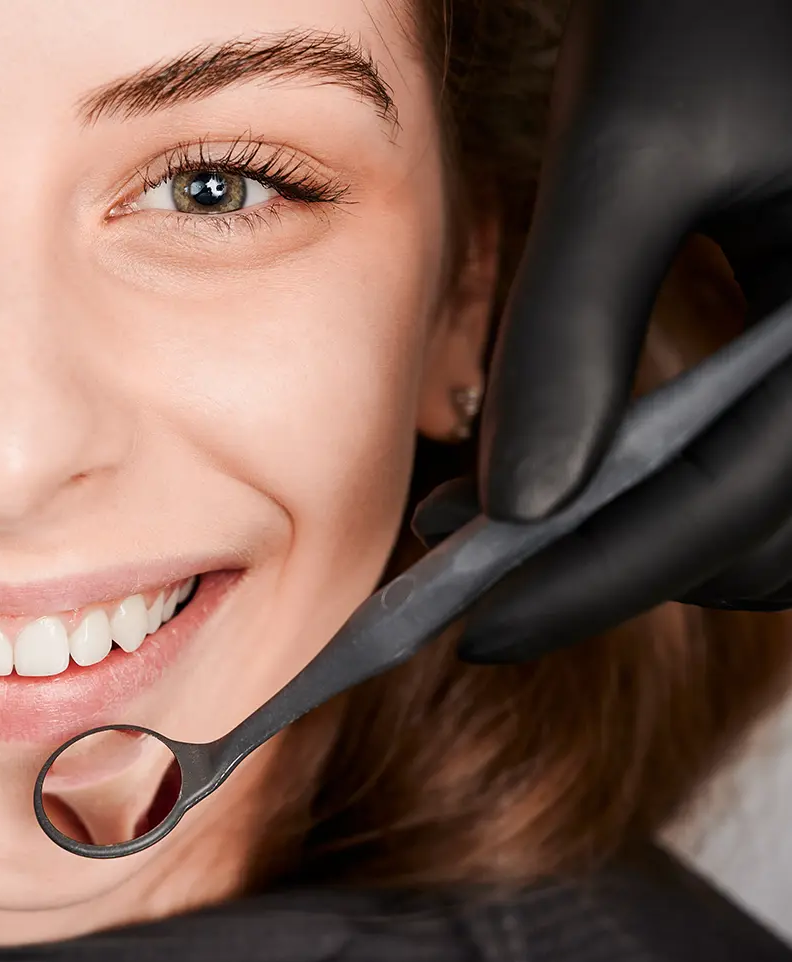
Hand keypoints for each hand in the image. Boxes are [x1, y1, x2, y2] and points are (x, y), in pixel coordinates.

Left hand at [458, 0, 791, 661]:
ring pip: (775, 510)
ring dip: (643, 532)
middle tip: (469, 568)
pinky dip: (677, 479)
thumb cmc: (711, 1)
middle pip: (761, 529)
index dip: (594, 578)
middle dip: (613, 563)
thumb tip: (516, 507)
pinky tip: (574, 457)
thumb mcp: (631, 148)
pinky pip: (773, 451)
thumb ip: (573, 326)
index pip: (734, 503)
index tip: (475, 629)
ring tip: (499, 517)